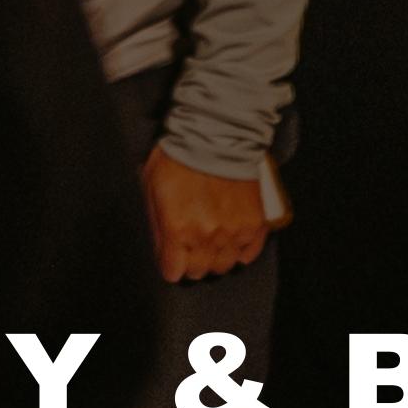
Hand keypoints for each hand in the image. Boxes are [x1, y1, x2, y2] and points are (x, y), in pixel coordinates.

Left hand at [141, 149, 269, 285]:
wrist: (217, 135)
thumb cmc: (180, 158)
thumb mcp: (151, 189)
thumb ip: (156, 225)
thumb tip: (163, 251)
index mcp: (179, 228)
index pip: (174, 271)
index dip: (171, 265)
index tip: (171, 257)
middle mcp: (209, 235)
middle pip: (200, 271)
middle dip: (192, 263)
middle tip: (190, 248)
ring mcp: (235, 230)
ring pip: (225, 265)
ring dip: (216, 258)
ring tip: (211, 244)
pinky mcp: (256, 222)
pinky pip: (249, 253)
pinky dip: (240, 251)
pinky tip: (231, 241)